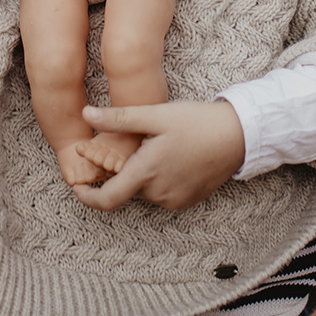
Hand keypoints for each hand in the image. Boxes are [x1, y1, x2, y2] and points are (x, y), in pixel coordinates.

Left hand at [71, 101, 245, 211]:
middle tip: (138, 142)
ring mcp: (175, 200)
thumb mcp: (157, 115)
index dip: (88, 197)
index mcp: (147, 173)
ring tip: (160, 146)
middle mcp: (159, 193)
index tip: (78, 187)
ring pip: (146, 190)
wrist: (238, 136)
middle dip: (124, 170)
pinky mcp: (188, 200)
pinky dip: (159, 179)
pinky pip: (162, 193)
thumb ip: (119, 118)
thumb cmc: (197, 122)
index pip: (107, 199)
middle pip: (127, 188)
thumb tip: (86, 114)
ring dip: (143, 173)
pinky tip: (172, 156)